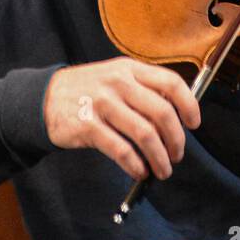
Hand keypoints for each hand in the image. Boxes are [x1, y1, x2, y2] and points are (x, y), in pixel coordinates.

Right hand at [42, 57, 200, 179]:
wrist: (45, 98)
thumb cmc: (88, 90)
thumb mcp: (115, 76)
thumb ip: (143, 89)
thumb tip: (177, 116)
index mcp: (129, 69)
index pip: (170, 83)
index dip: (188, 105)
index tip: (194, 124)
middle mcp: (118, 83)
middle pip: (161, 112)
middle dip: (176, 140)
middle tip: (177, 155)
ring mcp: (102, 103)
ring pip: (145, 134)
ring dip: (159, 157)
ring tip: (162, 169)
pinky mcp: (88, 126)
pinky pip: (121, 150)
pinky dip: (136, 165)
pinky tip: (139, 170)